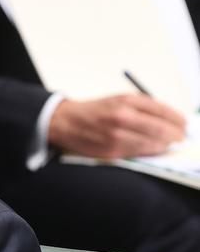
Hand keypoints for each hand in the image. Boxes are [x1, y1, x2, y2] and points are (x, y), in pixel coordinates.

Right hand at [48, 94, 185, 157]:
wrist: (67, 122)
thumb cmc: (95, 111)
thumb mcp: (119, 99)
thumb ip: (143, 107)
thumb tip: (169, 119)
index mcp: (126, 101)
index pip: (163, 111)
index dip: (178, 120)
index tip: (184, 124)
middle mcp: (122, 117)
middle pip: (161, 129)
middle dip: (175, 135)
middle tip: (181, 137)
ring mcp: (117, 136)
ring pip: (151, 144)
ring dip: (164, 145)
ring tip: (169, 144)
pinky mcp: (111, 150)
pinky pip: (138, 152)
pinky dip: (149, 151)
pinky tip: (153, 148)